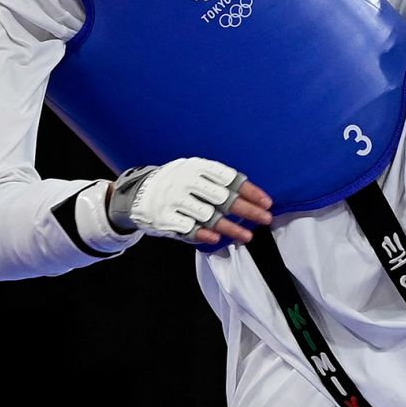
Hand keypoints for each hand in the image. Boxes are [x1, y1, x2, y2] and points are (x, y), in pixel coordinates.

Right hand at [106, 158, 273, 245]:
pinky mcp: (164, 218)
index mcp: (197, 167)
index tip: (267, 203)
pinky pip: (187, 227)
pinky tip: (217, 238)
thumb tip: (252, 197)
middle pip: (223, 198)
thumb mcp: (195, 172)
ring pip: (208, 215)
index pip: (229, 178)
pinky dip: (203, 233)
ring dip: (231, 227)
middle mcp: (186, 181)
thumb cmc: (178, 183)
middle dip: (247, 210)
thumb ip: (218, 181)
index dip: (250, 191)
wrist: (138, 192)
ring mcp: (174, 199)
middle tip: (266, 219)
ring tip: (248, 236)